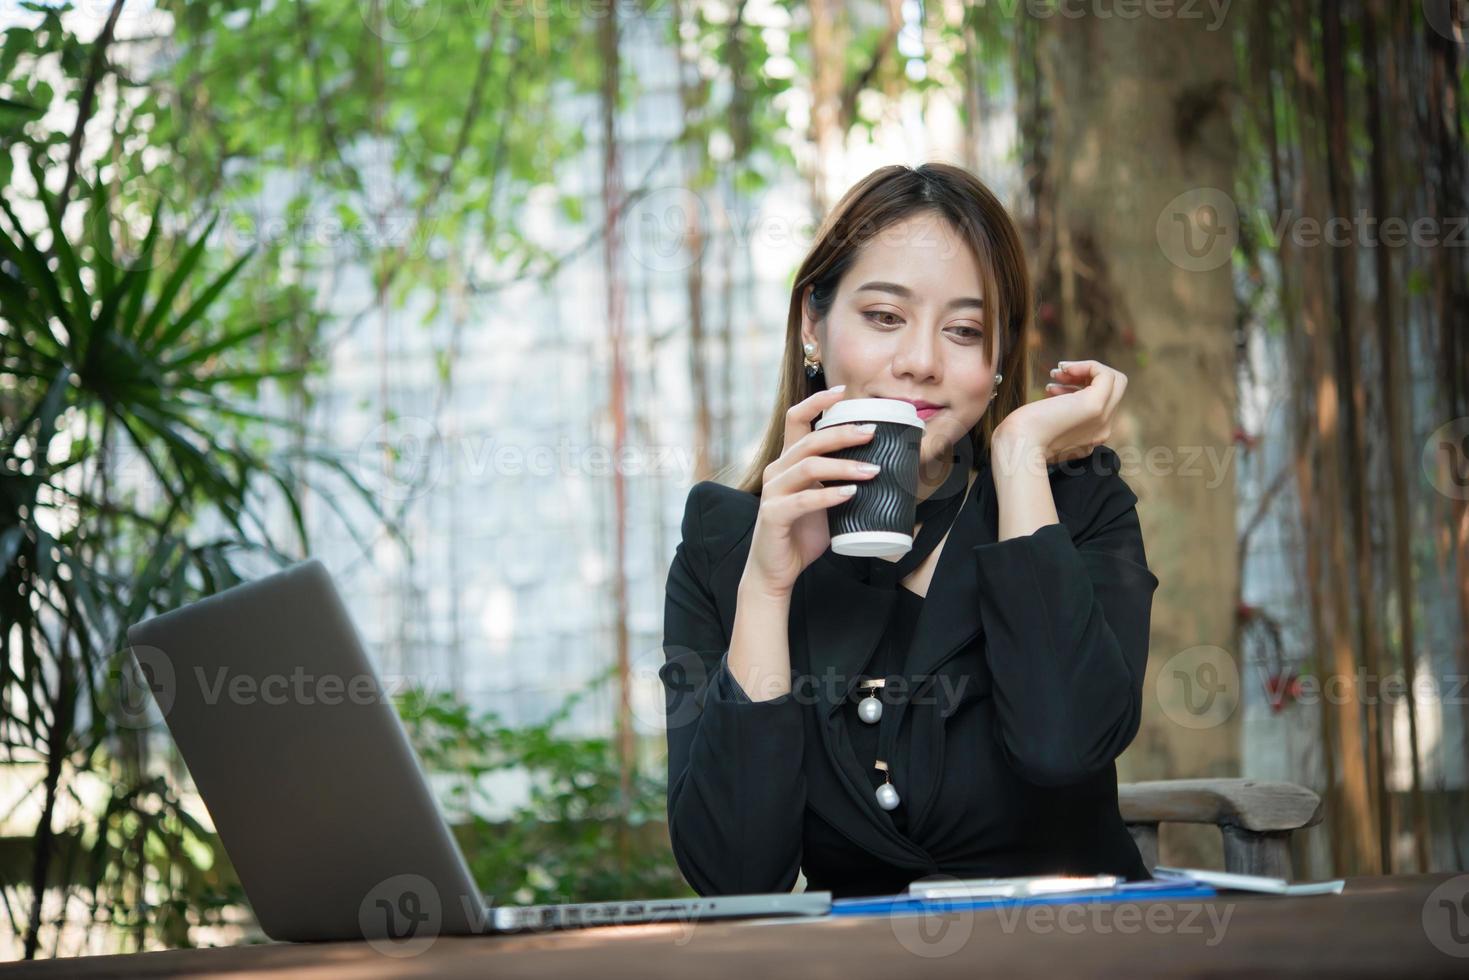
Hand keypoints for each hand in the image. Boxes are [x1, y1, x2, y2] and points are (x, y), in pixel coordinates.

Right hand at [742, 385, 881, 598]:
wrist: (776, 571)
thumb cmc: (802, 534)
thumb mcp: (824, 500)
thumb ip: (841, 481)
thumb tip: (884, 467)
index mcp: (788, 462)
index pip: (796, 418)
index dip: (817, 401)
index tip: (844, 391)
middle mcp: (777, 471)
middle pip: (809, 440)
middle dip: (843, 432)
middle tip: (873, 432)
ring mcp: (773, 492)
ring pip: (808, 466)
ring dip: (843, 465)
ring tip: (873, 470)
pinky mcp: (774, 515)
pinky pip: (803, 500)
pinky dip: (829, 495)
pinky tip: (851, 494)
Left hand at [992, 359, 1127, 466]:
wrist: (1018, 447)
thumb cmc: (1021, 437)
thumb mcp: (1044, 426)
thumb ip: (1057, 415)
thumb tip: (1058, 393)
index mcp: (1090, 438)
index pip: (1101, 405)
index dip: (1080, 389)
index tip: (1054, 387)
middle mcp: (1101, 430)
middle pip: (1112, 391)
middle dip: (1085, 376)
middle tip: (1057, 375)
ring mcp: (1102, 419)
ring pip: (1115, 381)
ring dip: (1084, 369)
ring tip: (1055, 373)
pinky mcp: (1096, 406)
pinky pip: (1106, 375)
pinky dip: (1088, 365)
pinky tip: (1064, 369)